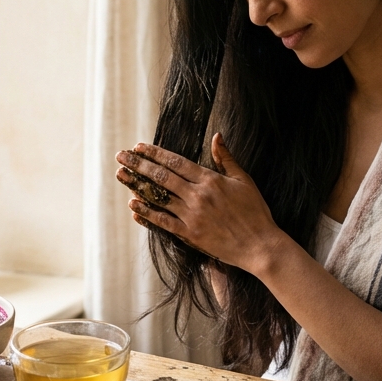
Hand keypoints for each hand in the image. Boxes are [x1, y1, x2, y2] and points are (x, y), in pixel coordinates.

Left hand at [115, 133, 286, 272]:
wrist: (260, 245)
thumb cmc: (255, 212)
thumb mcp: (244, 180)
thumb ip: (226, 159)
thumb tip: (218, 136)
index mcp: (210, 180)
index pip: (176, 161)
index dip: (155, 153)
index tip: (139, 147)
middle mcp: (198, 195)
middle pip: (162, 176)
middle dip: (139, 164)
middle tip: (121, 156)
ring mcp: (192, 215)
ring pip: (159, 197)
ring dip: (137, 185)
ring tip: (121, 175)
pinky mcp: (191, 234)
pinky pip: (163, 222)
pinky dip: (147, 213)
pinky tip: (133, 205)